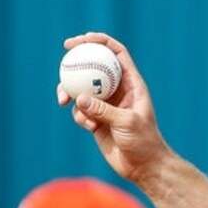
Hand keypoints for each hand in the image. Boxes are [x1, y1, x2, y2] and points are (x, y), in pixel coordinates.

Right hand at [57, 32, 171, 183]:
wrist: (143, 167)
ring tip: (63, 100)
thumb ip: (103, 110)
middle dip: (78, 61)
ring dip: (71, 93)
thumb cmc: (144, 142)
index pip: (115, 53)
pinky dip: (80, 116)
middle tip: (64, 60)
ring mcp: (106, 105)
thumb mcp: (126, 123)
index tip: (81, 40)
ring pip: (82, 89)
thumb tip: (79, 99)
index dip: (99, 41)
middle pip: (95, 66)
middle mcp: (118, 90)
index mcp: (131, 83)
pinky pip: (81, 111)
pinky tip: (89, 127)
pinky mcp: (96, 120)